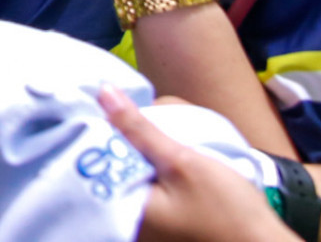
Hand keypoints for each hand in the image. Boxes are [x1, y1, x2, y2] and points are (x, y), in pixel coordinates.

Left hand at [103, 89, 295, 241]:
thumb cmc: (228, 210)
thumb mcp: (182, 162)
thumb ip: (139, 129)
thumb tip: (103, 93)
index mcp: (123, 212)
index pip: (92, 162)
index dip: (98, 131)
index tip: (103, 106)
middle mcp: (128, 225)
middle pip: (109, 169)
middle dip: (121, 142)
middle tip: (135, 117)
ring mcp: (147, 229)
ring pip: (129, 177)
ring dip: (139, 156)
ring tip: (156, 136)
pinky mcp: (163, 228)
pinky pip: (146, 192)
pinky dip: (151, 173)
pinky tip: (166, 159)